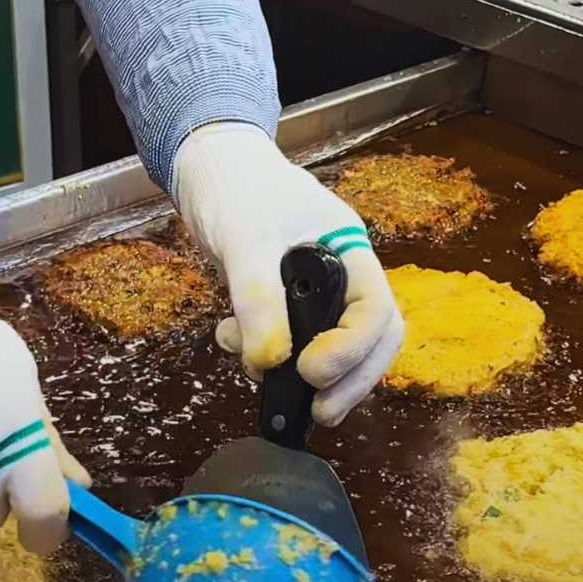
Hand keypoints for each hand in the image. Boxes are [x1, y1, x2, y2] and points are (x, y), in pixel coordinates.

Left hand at [170, 122, 403, 426]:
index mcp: (350, 249)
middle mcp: (343, 272)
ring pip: (333, 347)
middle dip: (348, 380)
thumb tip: (270, 362)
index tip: (309, 372)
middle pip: (371, 339)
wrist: (205, 167)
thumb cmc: (235, 189)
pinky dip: (266, 355)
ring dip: (300, 374)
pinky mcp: (285, 301)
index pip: (376, 309)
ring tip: (257, 374)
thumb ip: (258, 298)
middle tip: (317, 414)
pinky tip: (233, 343)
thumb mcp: (245, 240)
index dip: (353, 350)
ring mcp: (316, 289)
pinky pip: (292, 342)